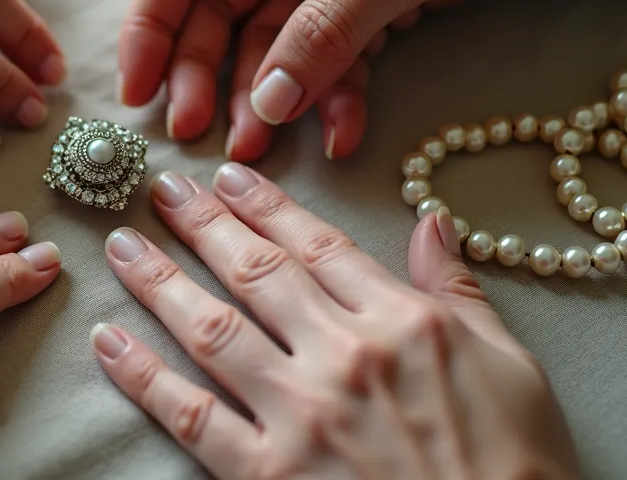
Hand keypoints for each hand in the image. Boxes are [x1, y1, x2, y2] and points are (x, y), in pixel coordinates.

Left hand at [92, 164, 578, 478]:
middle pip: (257, 273)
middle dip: (204, 225)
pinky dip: (142, 374)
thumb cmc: (517, 468)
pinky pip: (188, 414)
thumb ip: (458, 291)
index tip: (229, 176)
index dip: (268, 206)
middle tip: (162, 189)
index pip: (319, 247)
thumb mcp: (511, 367)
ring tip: (122, 246)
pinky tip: (108, 341)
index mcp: (403, 322)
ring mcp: (299, 414)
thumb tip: (430, 222)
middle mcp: (342, 355)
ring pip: (211, 327)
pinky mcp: (265, 473)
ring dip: (159, 281)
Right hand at [118, 0, 577, 160]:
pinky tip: (338, 130)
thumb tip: (265, 104)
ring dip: (270, 95)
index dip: (152, 24)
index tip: (138, 91)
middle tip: (204, 135)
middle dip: (211, 73)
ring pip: (272, 40)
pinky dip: (332, 91)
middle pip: (220, 7)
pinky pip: (330, 52)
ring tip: (263, 149)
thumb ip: (326, 29)